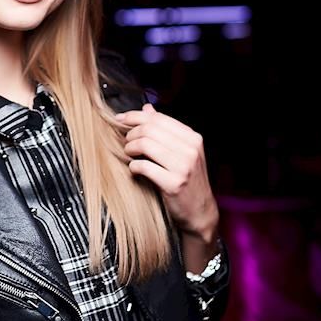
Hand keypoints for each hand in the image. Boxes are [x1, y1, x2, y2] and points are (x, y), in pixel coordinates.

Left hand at [116, 102, 218, 238]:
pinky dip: (133, 166)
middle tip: (126, 143)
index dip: (135, 116)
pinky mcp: (174, 184)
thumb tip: (148, 108)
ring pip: (145, 144)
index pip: (158, 118)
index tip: (120, 119)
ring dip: (130, 148)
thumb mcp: (182, 152)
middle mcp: (190, 149)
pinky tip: (134, 169)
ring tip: (129, 154)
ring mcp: (183, 167)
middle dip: (131, 133)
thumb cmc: (188, 181)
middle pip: (149, 129)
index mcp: (192, 138)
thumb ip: (165, 130)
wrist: (200, 212)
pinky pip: (144, 166)